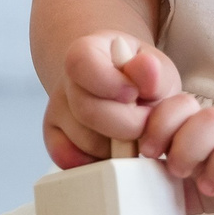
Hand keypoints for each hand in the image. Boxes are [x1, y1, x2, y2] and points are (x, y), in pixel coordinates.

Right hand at [43, 33, 181, 169]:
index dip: (110, 83)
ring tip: (133, 134)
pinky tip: (114, 151)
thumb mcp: (157, 71)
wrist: (126, 91)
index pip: (81, 64)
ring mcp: (58, 112)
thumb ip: (155, 72)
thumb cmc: (143, 81)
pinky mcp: (55, 140)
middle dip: (126, 124)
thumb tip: (146, 69)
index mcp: (86, 52)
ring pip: (85, 142)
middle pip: (87, 111)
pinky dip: (97, 162)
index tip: (135, 93)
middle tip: (145, 122)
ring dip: (118, 146)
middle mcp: (65, 81)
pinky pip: (71, 161)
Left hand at [139, 93, 213, 214]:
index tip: (149, 151)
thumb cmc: (209, 181)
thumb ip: (148, 165)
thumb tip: (105, 166)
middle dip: (189, 147)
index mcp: (195, 126)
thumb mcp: (174, 173)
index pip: (181, 104)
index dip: (162, 124)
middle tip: (179, 171)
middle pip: (212, 117)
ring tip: (209, 187)